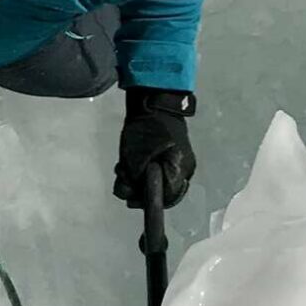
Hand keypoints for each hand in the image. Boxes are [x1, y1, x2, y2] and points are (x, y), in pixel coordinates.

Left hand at [114, 88, 195, 209]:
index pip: (165, 199)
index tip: (129, 197)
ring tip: (123, 167)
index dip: (145, 201)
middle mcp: (182, 171)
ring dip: (135, 179)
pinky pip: (156, 172)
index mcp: (178, 171)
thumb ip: (135, 182)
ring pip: (155, 183)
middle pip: (160, 193)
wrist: (154, 105)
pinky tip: (127, 163)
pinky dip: (140, 171)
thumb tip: (132, 200)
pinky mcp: (170, 158)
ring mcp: (177, 164)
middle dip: (137, 188)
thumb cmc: (145, 130)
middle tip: (122, 177)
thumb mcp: (135, 160)